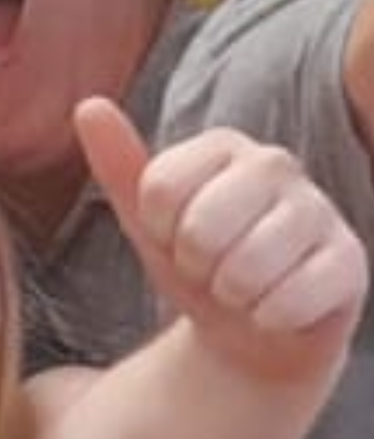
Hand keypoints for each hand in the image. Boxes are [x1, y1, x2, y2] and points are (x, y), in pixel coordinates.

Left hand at [76, 97, 367, 380]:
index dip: (159, 232)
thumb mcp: (149, 223)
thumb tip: (89, 106)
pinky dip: (270, 318)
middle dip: (196, 268)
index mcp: (226, 146)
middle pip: (201, 230)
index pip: (160, 188)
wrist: (249, 332)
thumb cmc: (199, 267)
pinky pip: (289, 300)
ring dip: (232, 297)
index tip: (176, 239)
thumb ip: (120, 165)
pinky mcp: (349, 262)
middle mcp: (278, 165)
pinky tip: (278, 310)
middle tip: (213, 270)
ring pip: (245, 268)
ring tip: (244, 289)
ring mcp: (320, 211)